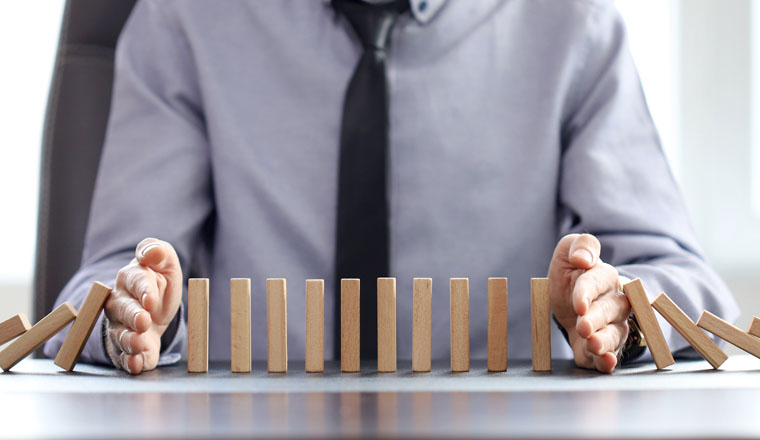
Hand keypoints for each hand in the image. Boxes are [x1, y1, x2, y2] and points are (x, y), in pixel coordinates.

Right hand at [104, 238, 182, 373]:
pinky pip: (126, 357)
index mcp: (130, 278)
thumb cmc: (158, 281)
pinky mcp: (128, 348)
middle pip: (124, 310)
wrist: (154, 306)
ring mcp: (121, 327)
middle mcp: (120, 303)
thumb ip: (158, 252)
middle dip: (133, 317)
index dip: (144, 290)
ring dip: (131, 341)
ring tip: (140, 343)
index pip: (136, 282)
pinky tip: (138, 364)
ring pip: (121, 335)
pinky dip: (132, 362)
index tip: (151, 299)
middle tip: (143, 321)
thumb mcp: (165, 263)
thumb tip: (151, 251)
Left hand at [548, 233, 630, 372]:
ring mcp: (610, 326)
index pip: (597, 283)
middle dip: (596, 319)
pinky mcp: (602, 346)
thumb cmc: (572, 273)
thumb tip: (582, 257)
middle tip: (583, 326)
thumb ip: (580, 245)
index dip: (587, 293)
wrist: (571, 298)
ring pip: (613, 334)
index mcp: (604, 277)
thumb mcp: (568, 251)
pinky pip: (608, 355)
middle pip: (609, 311)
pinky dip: (607, 361)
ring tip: (594, 345)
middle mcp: (613, 303)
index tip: (578, 304)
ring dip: (604, 341)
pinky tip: (605, 363)